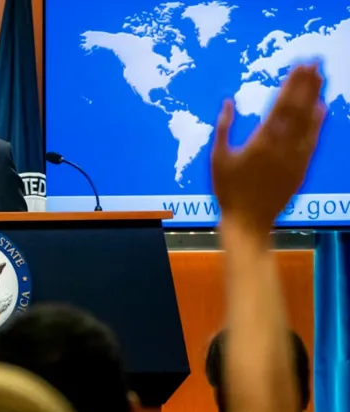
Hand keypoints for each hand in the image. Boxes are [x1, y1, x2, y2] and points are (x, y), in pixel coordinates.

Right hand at [211, 64, 326, 232]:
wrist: (248, 221)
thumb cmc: (227, 190)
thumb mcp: (217, 157)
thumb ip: (223, 127)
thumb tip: (229, 101)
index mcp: (260, 140)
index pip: (281, 105)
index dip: (292, 84)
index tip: (299, 65)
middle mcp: (282, 145)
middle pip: (299, 108)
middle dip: (307, 84)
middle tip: (315, 62)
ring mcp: (295, 157)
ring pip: (309, 121)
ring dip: (315, 97)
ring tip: (321, 78)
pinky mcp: (301, 167)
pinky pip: (313, 140)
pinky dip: (318, 123)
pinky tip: (321, 108)